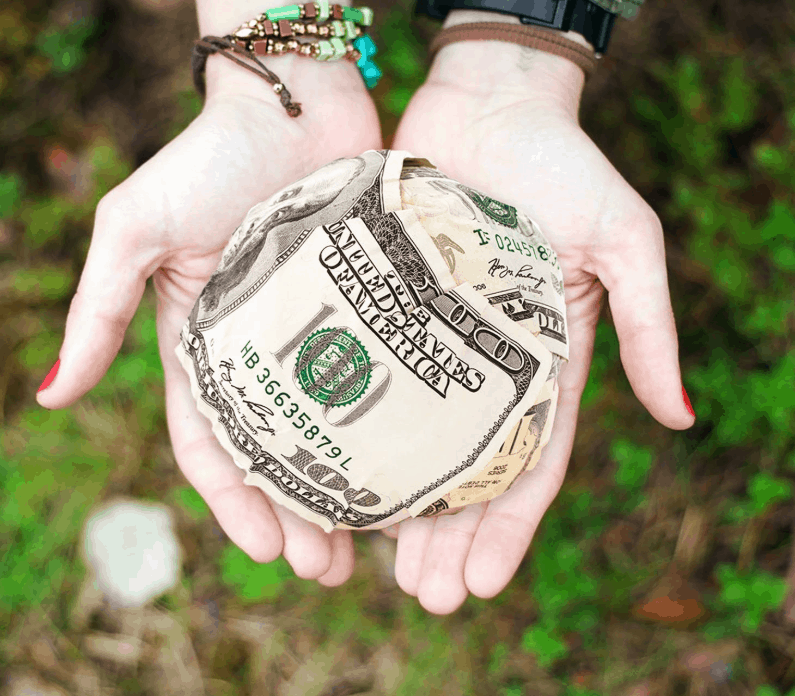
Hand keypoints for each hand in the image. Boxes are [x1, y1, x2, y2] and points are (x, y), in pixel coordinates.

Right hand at [36, 52, 381, 584]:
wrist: (294, 99)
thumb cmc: (209, 158)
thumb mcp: (136, 231)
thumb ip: (98, 311)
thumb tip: (51, 395)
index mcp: (204, 346)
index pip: (213, 446)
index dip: (235, 504)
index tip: (268, 551)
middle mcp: (261, 351)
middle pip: (278, 456)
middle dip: (296, 518)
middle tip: (329, 570)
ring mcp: (318, 336)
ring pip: (332, 433)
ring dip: (345, 493)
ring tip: (375, 547)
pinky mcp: (367, 313)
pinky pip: (378, 386)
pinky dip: (388, 433)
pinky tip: (413, 471)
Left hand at [382, 24, 694, 613]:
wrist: (488, 102)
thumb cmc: (562, 164)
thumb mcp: (625, 241)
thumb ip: (649, 325)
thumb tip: (681, 417)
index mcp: (543, 361)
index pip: (529, 464)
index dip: (509, 528)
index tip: (482, 583)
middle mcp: (484, 363)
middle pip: (465, 471)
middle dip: (448, 537)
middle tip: (423, 595)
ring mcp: (431, 342)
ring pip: (411, 440)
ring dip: (398, 505)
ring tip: (370, 565)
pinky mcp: (385, 310)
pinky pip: (367, 381)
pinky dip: (355, 432)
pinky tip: (332, 476)